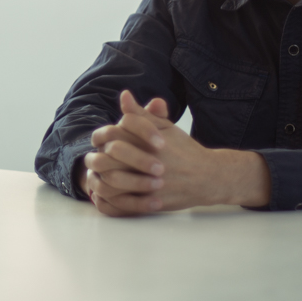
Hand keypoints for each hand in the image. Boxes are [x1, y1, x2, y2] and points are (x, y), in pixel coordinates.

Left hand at [81, 91, 269, 214]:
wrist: (208, 177)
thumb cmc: (183, 149)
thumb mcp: (165, 127)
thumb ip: (141, 114)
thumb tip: (124, 95)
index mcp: (149, 140)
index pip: (113, 133)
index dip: (102, 136)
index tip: (99, 141)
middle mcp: (148, 161)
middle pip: (107, 158)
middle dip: (96, 159)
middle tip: (93, 160)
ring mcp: (150, 183)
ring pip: (111, 183)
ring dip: (99, 180)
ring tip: (96, 177)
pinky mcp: (152, 202)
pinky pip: (121, 204)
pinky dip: (109, 201)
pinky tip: (105, 195)